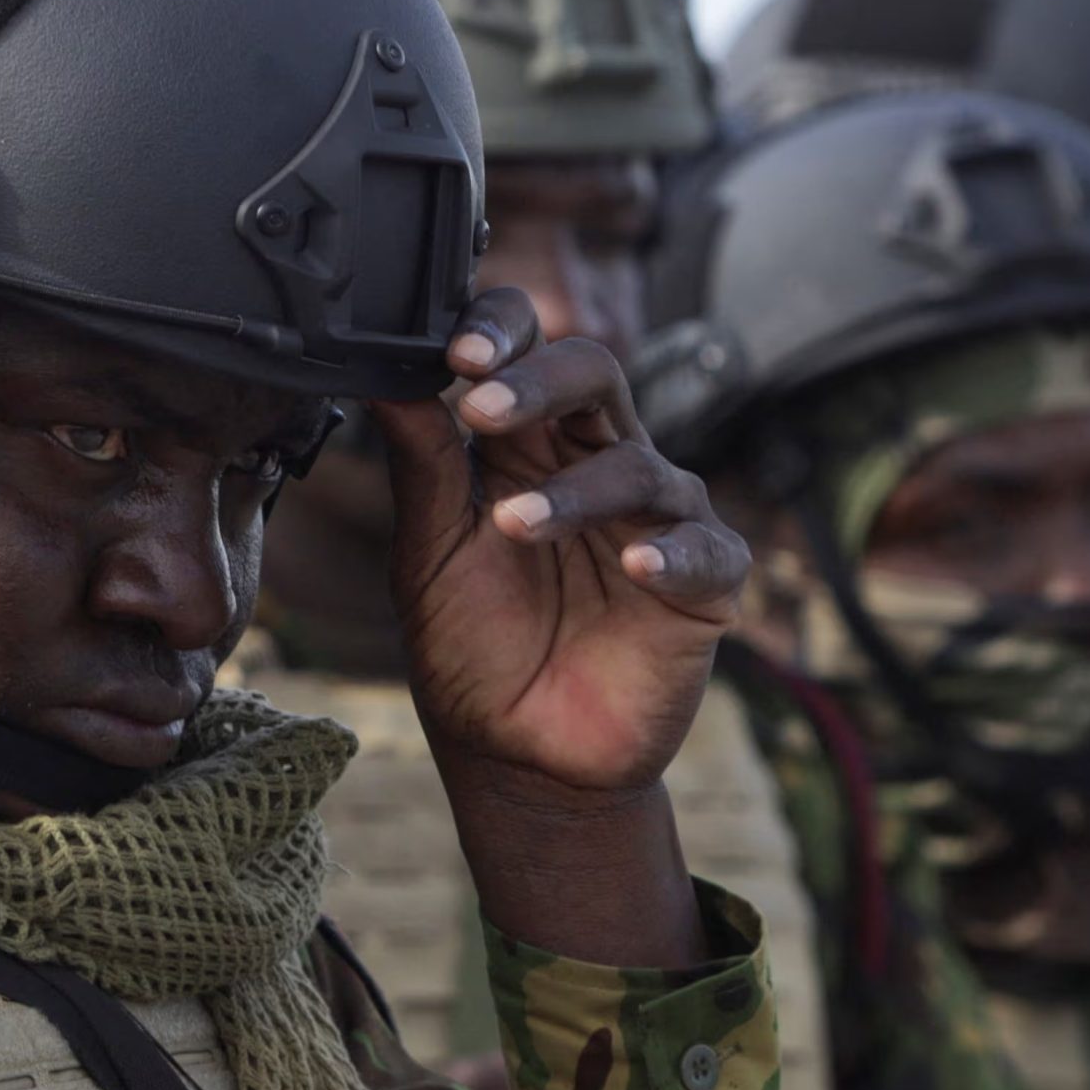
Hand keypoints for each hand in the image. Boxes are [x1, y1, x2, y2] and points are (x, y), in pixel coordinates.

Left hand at [374, 286, 746, 792]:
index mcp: (527, 444)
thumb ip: (421, 466)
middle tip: (481, 408)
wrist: (517, 755)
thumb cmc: (474, 645)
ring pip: (638, 465)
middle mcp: (597, 463)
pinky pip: (705, 550)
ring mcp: (657, 518)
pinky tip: (634, 562)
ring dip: (574, 490)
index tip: (456, 353)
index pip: (531, 350)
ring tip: (515, 524)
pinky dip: (670, 551)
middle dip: (539, 382)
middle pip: (595, 375)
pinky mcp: (704, 584)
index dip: (504, 334)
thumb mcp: (431, 552)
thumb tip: (384, 379)